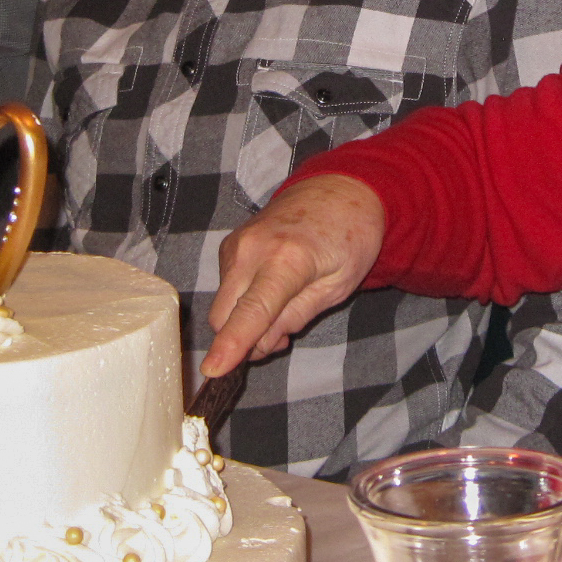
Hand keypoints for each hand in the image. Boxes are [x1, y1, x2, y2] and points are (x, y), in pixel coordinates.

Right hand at [203, 175, 387, 375]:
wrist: (337, 191)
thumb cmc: (349, 238)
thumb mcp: (337, 286)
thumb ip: (297, 316)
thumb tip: (261, 345)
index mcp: (287, 259)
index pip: (252, 311)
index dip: (231, 345)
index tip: (213, 371)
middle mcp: (252, 249)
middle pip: (224, 316)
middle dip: (242, 341)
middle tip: (281, 340)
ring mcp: (236, 245)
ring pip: (223, 306)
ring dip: (244, 322)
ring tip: (284, 309)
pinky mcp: (229, 246)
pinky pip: (226, 289)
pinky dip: (242, 302)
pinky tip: (270, 292)